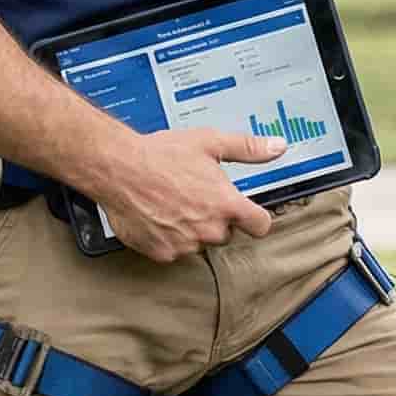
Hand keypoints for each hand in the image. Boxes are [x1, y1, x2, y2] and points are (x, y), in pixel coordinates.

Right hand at [94, 129, 283, 262]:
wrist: (118, 168)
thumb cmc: (160, 154)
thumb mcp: (209, 142)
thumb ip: (247, 148)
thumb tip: (277, 147)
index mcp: (226, 204)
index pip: (260, 226)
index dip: (255, 218)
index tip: (247, 213)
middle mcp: (209, 229)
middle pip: (226, 233)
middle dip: (215, 218)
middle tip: (194, 195)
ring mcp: (186, 244)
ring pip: (199, 242)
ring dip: (191, 228)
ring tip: (172, 203)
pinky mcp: (163, 253)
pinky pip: (174, 250)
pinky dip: (168, 237)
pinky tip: (158, 215)